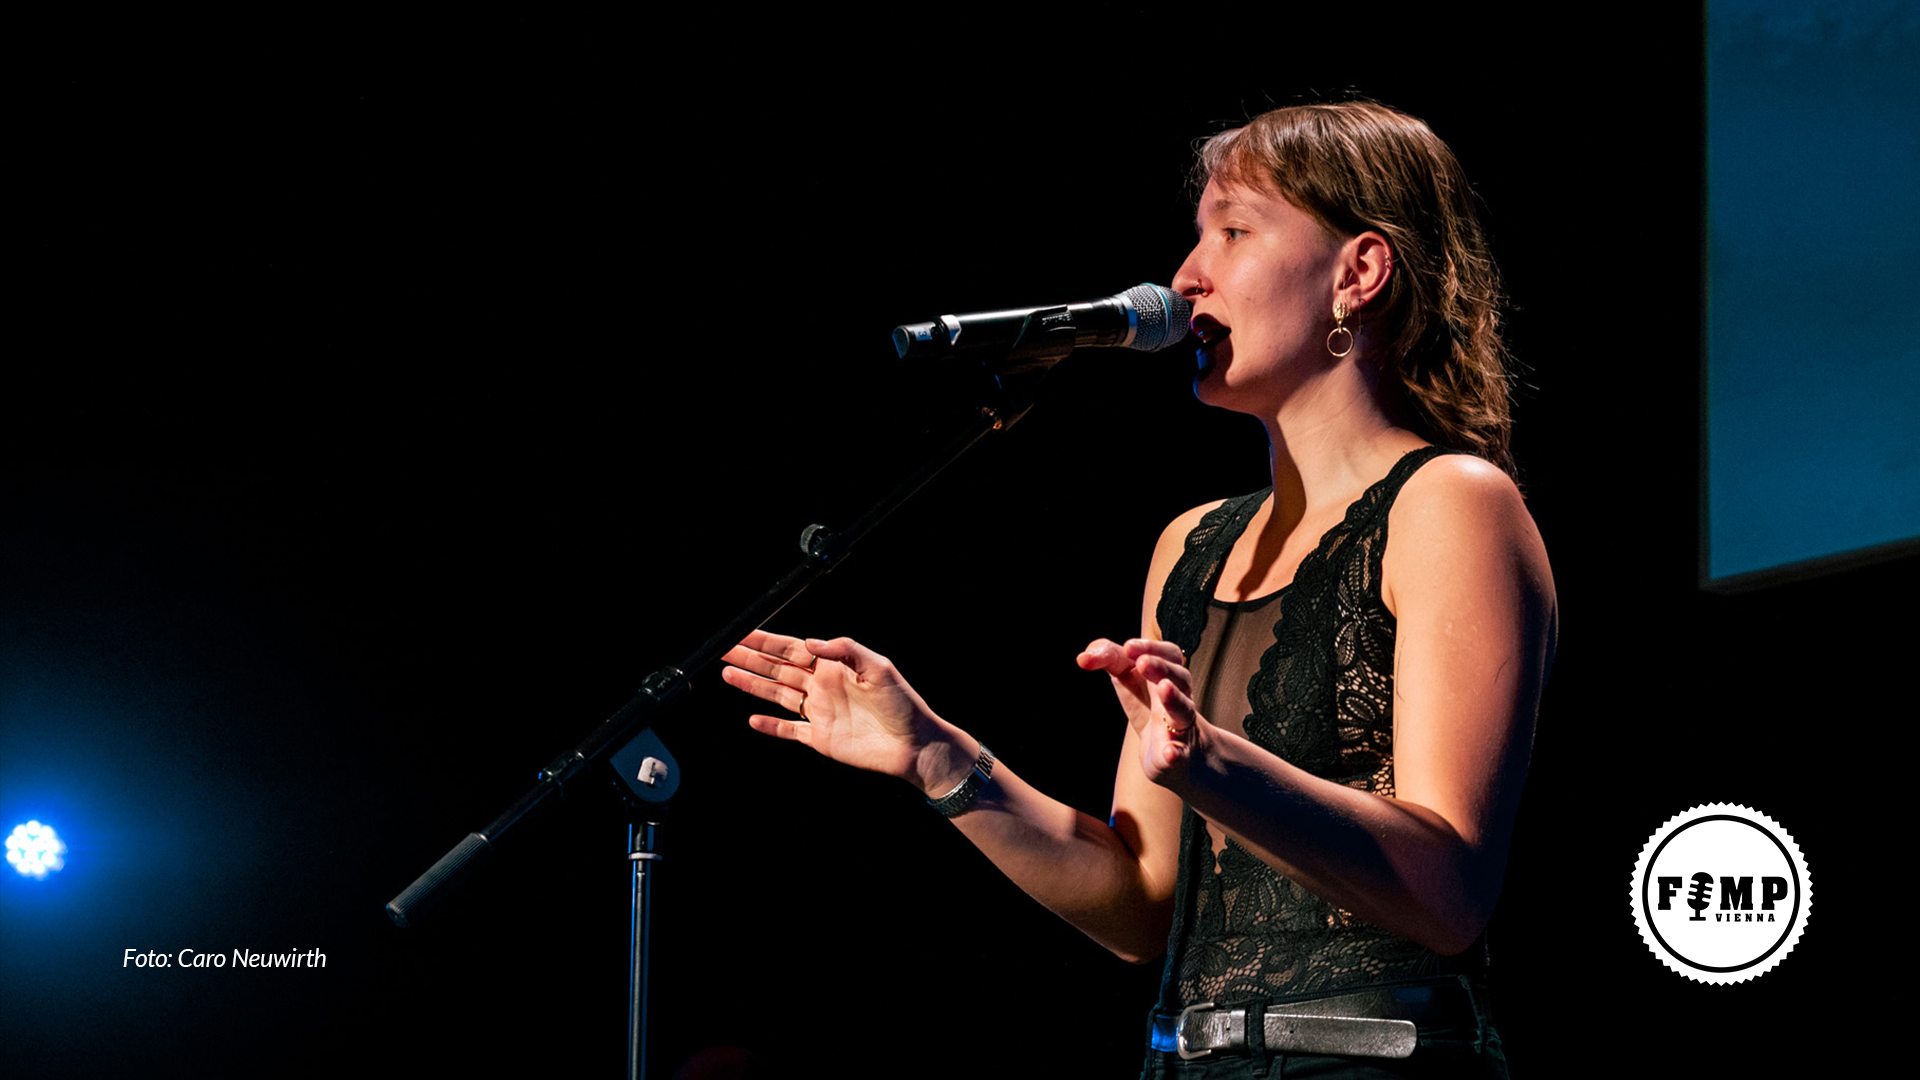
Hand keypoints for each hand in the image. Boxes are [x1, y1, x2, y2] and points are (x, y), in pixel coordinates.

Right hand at [722, 630, 969, 794]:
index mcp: (833, 666)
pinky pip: (788, 729)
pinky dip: (770, 726)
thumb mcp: (879, 667)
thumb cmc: (903, 704)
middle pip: (777, 669)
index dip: (766, 640)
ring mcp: (818, 712)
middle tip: (723, 649)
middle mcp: (821, 686)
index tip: (742, 633)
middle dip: (750, 658)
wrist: (915, 745)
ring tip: (728, 673)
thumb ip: (844, 650)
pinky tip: (753, 719)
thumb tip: (809, 643)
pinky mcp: (819, 738)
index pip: (792, 649)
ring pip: (777, 695)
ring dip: (752, 685)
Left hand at [1077, 638, 1205, 783]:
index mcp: (1167, 675)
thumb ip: (1108, 658)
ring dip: (1174, 699)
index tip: (1128, 647)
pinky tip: (1170, 753)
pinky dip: (1176, 752)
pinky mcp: (1176, 755)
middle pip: (1180, 676)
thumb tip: (1082, 658)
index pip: (1166, 654)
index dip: (1150, 647)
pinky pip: (1180, 753)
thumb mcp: (1126, 676)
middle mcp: (1178, 696)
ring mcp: (1179, 726)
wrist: (1172, 752)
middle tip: (1142, 663)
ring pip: (1183, 710)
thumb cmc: (1146, 705)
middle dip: (1161, 668)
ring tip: (1163, 689)